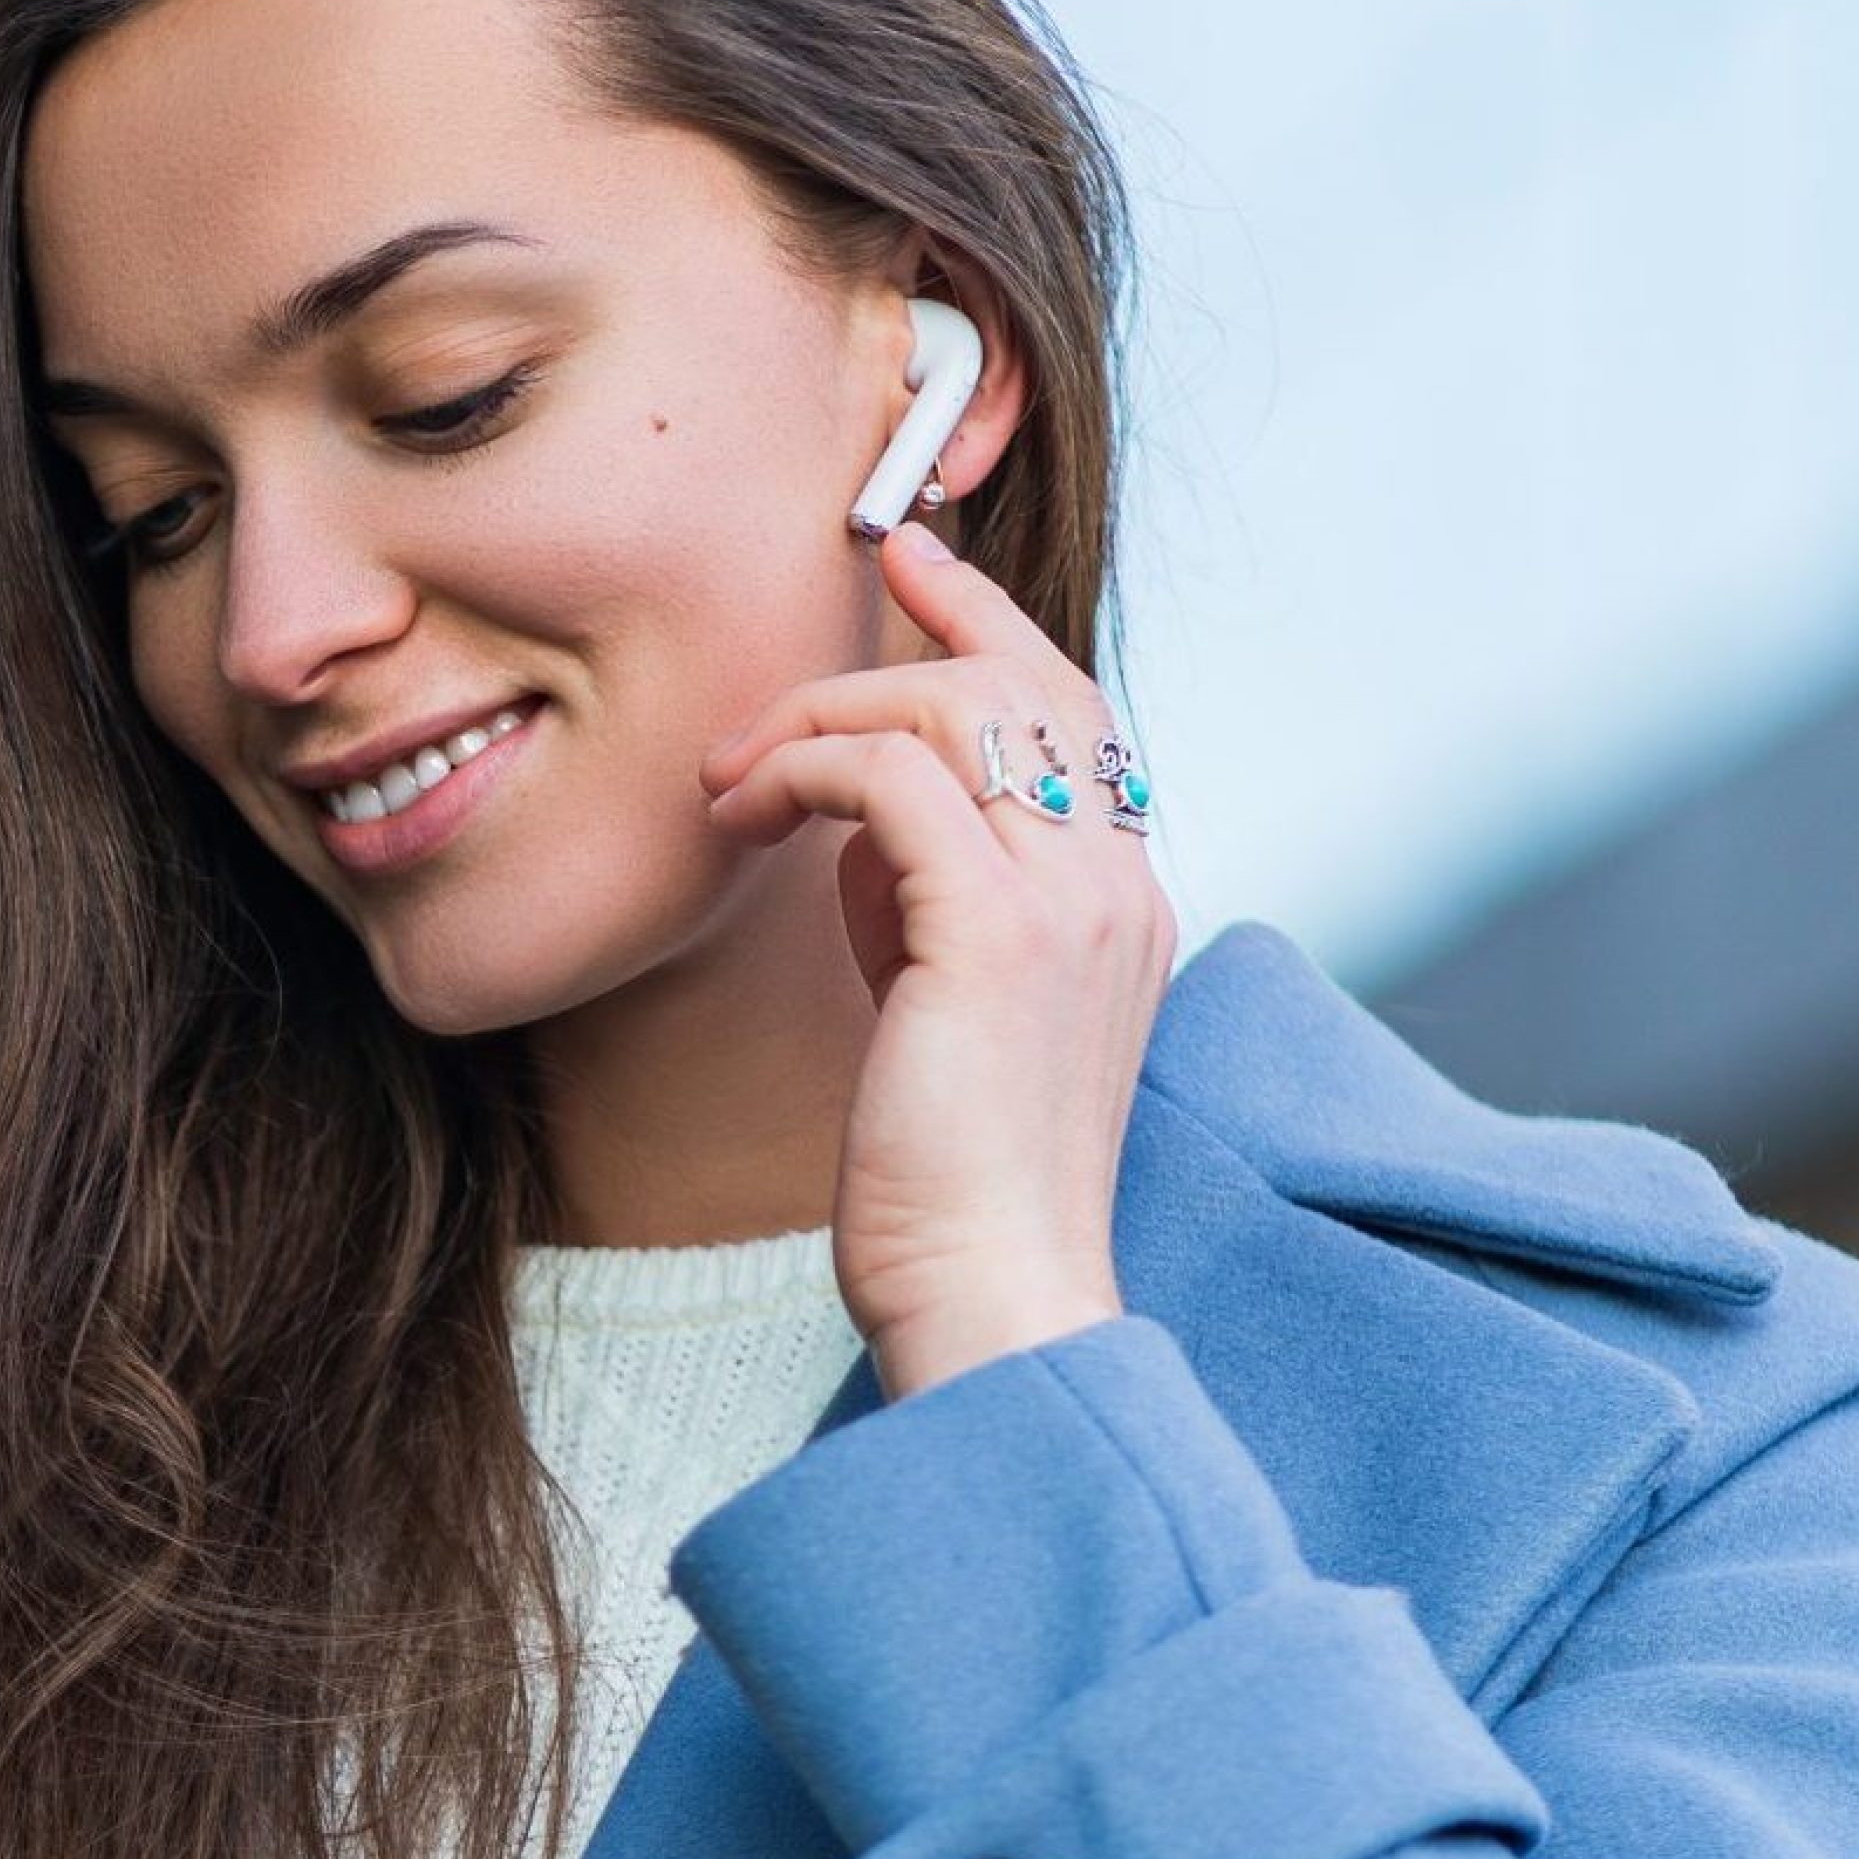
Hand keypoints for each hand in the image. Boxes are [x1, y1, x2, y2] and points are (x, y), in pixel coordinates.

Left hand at [698, 520, 1174, 1395]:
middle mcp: (1118, 886)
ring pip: (952, 709)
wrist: (989, 1292)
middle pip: (1021, 682)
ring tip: (735, 787)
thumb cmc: (949, 1184)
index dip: (990, 624)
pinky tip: (746, 814)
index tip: (911, 565)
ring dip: (821, 719)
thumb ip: (925, 904)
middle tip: (773, 689)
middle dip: (895, 644)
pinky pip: (890, 774)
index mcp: (1123, 905)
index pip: (1074, 710)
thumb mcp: (946, 1011)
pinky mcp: (995, 932)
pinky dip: (804, 767)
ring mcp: (1070, 903)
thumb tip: (857, 826)